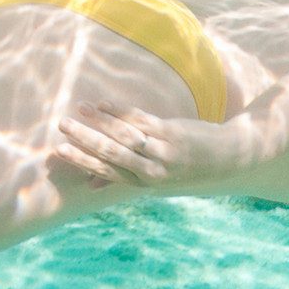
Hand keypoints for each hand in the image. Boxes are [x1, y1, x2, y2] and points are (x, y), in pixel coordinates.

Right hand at [51, 104, 225, 192]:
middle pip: (111, 152)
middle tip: (61, 126)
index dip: (82, 159)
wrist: (229, 159)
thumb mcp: (158, 180)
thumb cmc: (188, 169)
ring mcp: (162, 150)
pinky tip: (104, 104)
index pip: (106, 170)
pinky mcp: (172, 132)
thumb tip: (92, 184)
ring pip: (124, 135)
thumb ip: (125, 178)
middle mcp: (151, 169)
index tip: (60, 150)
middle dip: (84, 138)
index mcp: (145, 182)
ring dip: (99, 121)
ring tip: (79, 109)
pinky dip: (121, 111)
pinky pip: (141, 120)